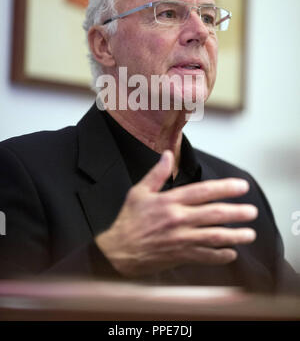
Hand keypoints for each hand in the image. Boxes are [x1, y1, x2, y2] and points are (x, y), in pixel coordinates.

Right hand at [95, 150, 257, 276]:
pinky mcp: (180, 255)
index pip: (203, 191)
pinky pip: (205, 256)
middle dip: (237, 212)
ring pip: (214, 236)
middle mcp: (178, 219)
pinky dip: (220, 256)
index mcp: (170, 201)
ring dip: (235, 235)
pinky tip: (231, 253)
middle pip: (214, 214)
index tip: (241, 186)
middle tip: (252, 211)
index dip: (225, 188)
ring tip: (250, 233)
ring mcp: (181, 239)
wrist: (119, 250)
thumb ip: (157, 173)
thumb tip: (167, 155)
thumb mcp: (139, 192)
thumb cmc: (129, 220)